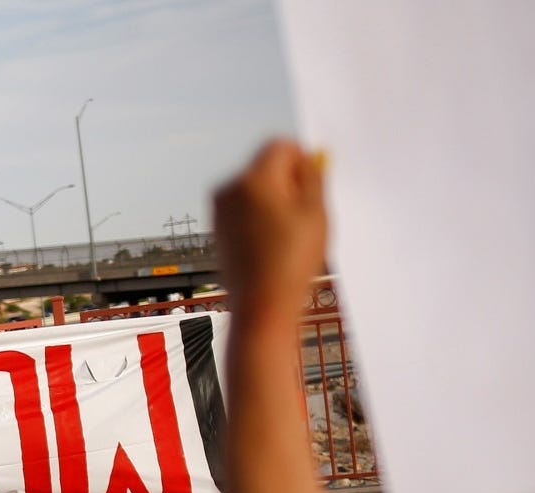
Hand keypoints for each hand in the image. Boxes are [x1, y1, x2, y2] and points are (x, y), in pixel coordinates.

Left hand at [213, 139, 328, 321]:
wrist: (262, 305)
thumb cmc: (290, 264)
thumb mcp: (316, 212)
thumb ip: (314, 176)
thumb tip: (312, 158)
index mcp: (253, 179)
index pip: (280, 145)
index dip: (302, 162)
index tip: (311, 187)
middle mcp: (229, 189)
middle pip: (266, 165)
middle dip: (288, 181)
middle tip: (303, 215)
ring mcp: (219, 210)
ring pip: (255, 188)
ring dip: (274, 200)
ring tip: (288, 234)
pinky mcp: (217, 228)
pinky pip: (244, 209)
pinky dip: (260, 217)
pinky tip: (272, 243)